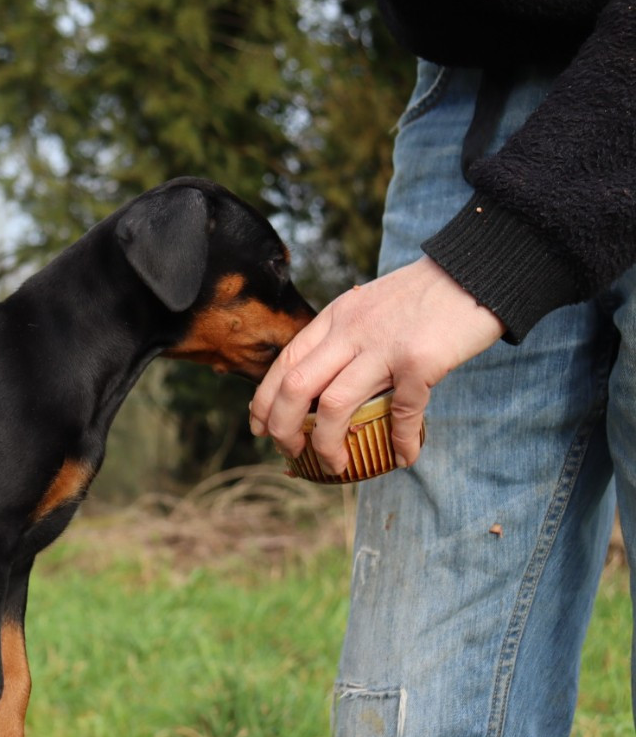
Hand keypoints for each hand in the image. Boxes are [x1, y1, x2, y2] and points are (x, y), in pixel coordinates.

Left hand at [248, 256, 504, 473]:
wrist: (476, 270)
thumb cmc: (424, 295)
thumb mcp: (368, 307)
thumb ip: (346, 337)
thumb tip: (328, 381)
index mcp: (334, 319)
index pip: (284, 364)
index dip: (265, 401)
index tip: (260, 427)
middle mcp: (350, 332)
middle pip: (295, 388)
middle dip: (283, 429)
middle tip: (290, 452)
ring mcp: (383, 347)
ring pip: (333, 406)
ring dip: (327, 445)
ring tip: (336, 466)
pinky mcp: (420, 361)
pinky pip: (401, 413)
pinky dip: (400, 442)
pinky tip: (404, 457)